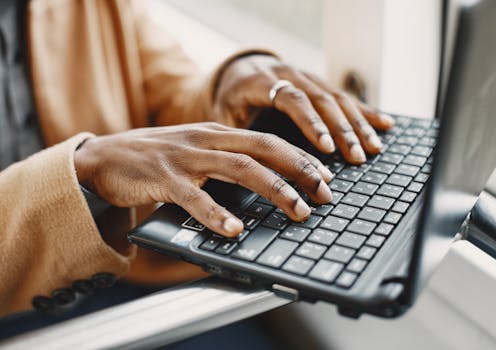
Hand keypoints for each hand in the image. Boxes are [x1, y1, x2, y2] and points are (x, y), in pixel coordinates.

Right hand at [74, 123, 333, 236]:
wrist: (105, 157)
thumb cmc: (157, 159)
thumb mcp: (196, 153)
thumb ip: (226, 164)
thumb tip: (262, 185)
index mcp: (218, 134)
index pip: (269, 141)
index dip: (301, 157)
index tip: (326, 176)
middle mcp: (207, 140)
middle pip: (264, 150)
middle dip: (300, 171)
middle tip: (325, 194)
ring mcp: (186, 157)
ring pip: (239, 169)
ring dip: (273, 190)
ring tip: (297, 211)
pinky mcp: (163, 178)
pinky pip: (194, 197)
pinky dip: (216, 214)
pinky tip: (234, 230)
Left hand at [214, 55, 394, 163]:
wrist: (238, 68)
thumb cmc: (230, 97)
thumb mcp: (223, 113)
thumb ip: (237, 132)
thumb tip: (250, 164)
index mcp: (262, 81)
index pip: (292, 99)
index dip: (310, 123)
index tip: (326, 146)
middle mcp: (288, 74)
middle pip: (321, 99)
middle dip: (342, 129)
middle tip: (356, 155)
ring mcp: (306, 76)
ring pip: (337, 97)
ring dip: (357, 124)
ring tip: (372, 148)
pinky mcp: (318, 82)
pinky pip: (344, 96)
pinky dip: (365, 111)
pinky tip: (385, 124)